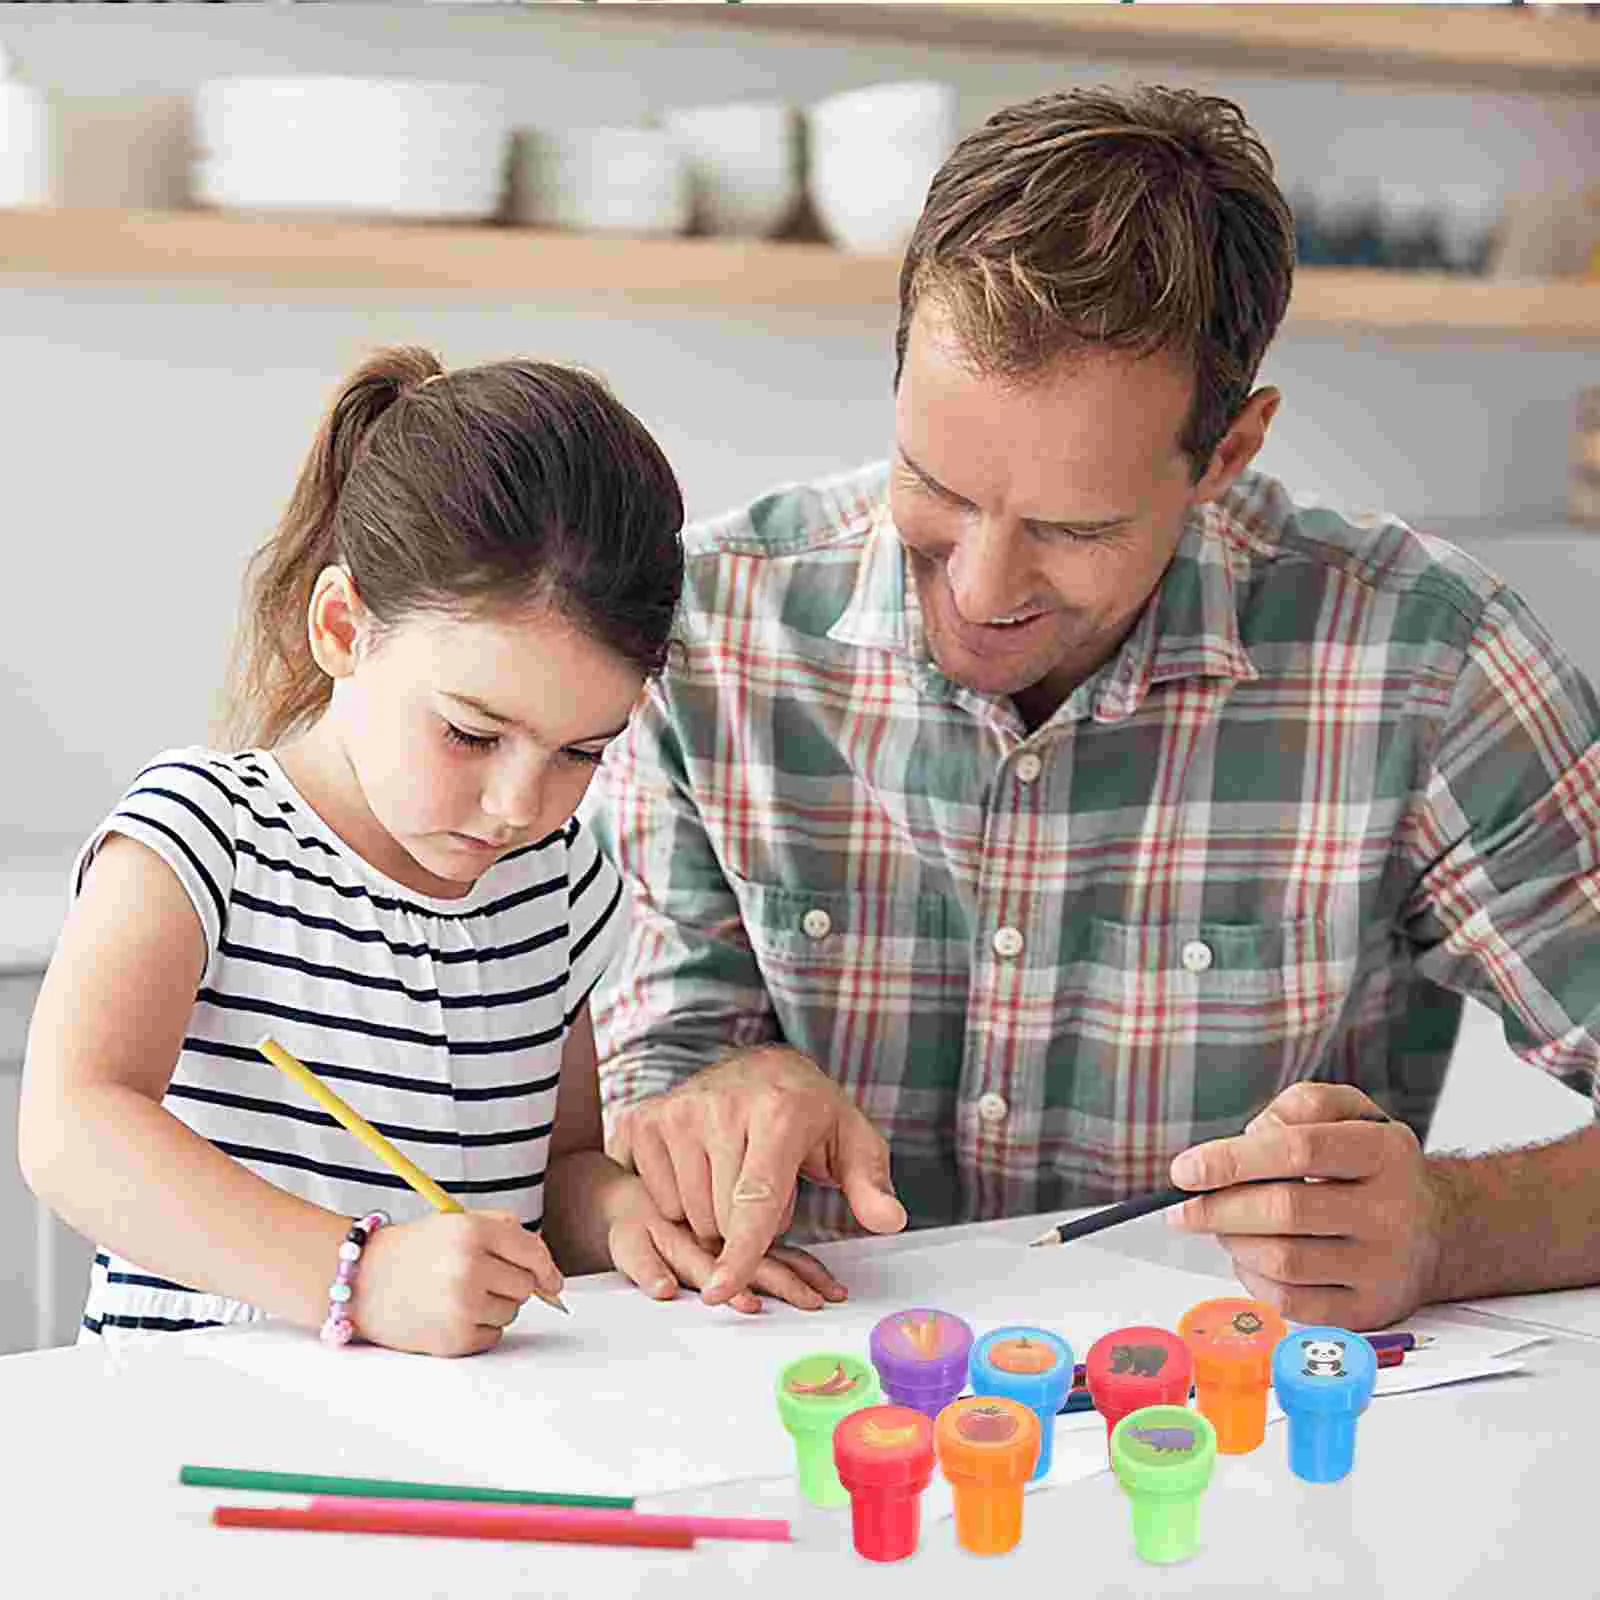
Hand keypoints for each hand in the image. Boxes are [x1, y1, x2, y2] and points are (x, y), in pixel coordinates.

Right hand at [352, 1210, 563, 1357]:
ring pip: (511, 1312)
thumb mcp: (458, 1222)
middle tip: (482, 1279)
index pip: (532, 1253)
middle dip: (513, 1283)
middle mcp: (469, 1268)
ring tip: (461, 1294)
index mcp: (473, 1232)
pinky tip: (452, 1314)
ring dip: (496, 1306)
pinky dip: (480, 1328)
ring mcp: (461, 1306)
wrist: (361, 1280)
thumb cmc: (413, 1251)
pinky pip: (493, 1335)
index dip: (547, 1268)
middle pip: (526, 1285)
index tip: (552, 1282)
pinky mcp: (453, 1339)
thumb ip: (505, 1232)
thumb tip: (546, 1266)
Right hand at [607, 1046, 905, 1305]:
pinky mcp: (646, 1119)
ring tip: (737, 1176)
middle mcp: (720, 1105)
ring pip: (688, 1213)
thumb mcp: (852, 1142)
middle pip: (720, 1218)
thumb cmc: (809, 1112)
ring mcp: (678, 1110)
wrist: (761, 1066)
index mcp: (778, 1112)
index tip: (722, 1290)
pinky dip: (683, 1199)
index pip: (756, 1197)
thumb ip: (869, 1185)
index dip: (742, 1250)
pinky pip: (659, 1197)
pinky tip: (704, 1168)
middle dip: (747, 1227)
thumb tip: (889, 1220)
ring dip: (714, 1215)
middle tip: (768, 1188)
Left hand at [1165, 1082, 1444, 1329]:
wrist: (1439, 1229)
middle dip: (1218, 1209)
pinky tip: (1248, 1257)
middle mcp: (1390, 1211)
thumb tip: (1252, 1135)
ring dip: (1233, 1242)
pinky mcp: (1371, 1310)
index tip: (1184, 1170)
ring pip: (1284, 1261)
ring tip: (1221, 1226)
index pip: (1298, 1150)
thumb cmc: (1375, 1166)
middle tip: (1184, 1208)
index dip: (1232, 1160)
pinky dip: (1254, 1280)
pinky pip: (1293, 1304)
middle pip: (1285, 1210)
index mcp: (1382, 1152)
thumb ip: (1299, 1107)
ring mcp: (1383, 1267)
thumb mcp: (1350, 1112)